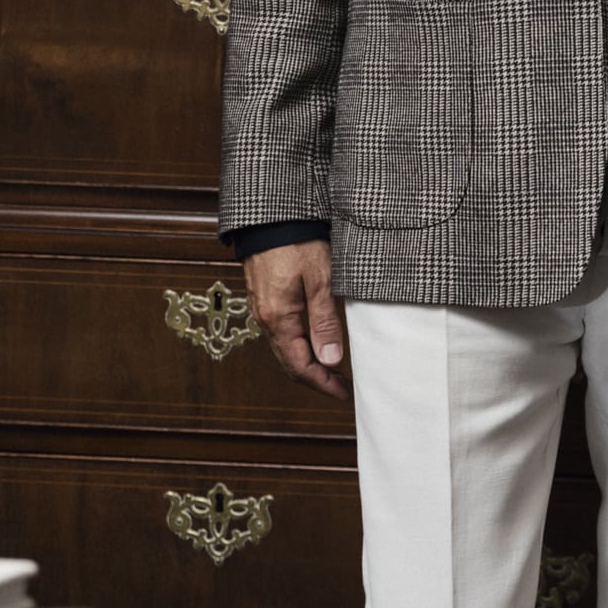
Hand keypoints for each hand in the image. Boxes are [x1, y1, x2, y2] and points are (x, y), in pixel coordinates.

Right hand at [245, 238, 348, 400]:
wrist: (271, 214)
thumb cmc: (298, 241)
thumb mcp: (321, 280)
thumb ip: (325, 321)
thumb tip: (331, 359)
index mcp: (278, 318)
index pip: (300, 366)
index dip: (323, 384)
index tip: (345, 394)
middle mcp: (265, 317)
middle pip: (289, 363)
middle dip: (315, 379)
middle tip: (342, 388)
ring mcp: (262, 307)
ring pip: (284, 349)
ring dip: (307, 364)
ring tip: (332, 371)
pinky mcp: (264, 297)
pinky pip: (279, 333)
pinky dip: (297, 347)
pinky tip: (313, 344)